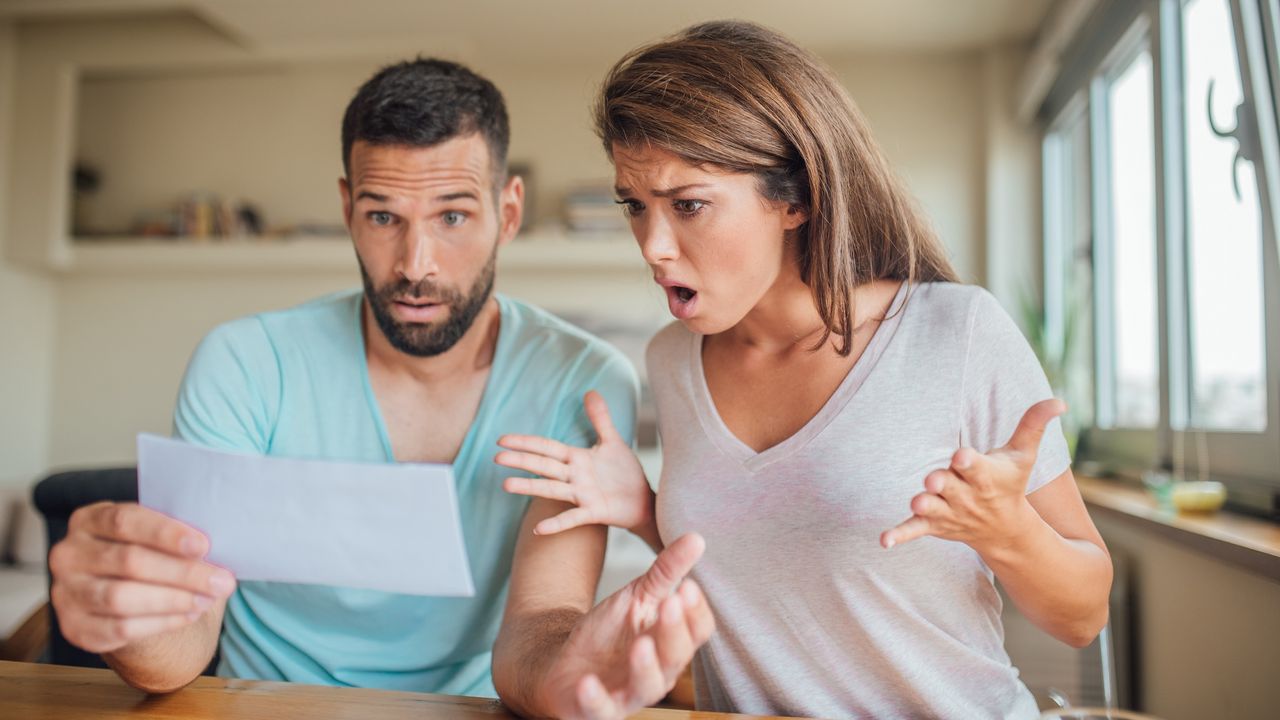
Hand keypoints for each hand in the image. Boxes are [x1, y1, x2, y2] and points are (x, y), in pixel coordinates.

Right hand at [48, 501, 236, 653]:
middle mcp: (69, 554)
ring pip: (122, 598)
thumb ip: (176, 536)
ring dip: (173, 600)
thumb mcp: (155, 536)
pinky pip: (121, 628)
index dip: (165, 533)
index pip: (125, 521)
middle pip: (129, 561)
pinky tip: (188, 614)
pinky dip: (161, 622)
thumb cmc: (149, 555)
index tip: (203, 545)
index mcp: (88, 520)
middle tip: (221, 581)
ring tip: (207, 599)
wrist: (125, 596)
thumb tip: (221, 543)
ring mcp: (67, 593)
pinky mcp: (75, 628)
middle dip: (182, 573)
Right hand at [496, 391, 651, 535]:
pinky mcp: (594, 512)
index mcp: (577, 458)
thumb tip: (590, 391)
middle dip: (521, 460)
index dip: (526, 442)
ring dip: (530, 487)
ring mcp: (582, 495)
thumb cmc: (625, 473)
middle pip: (544, 465)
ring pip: (552, 489)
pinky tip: (539, 528)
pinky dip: (556, 524)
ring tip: (507, 485)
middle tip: (496, 458)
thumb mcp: (613, 441)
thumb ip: (600, 418)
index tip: (502, 440)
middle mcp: (575, 476)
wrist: (644, 501)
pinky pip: (572, 518)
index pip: (546, 447)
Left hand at [539, 533, 713, 719]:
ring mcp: (628, 695)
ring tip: (640, 645)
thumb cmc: (608, 633)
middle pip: (676, 656)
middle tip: (669, 605)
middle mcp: (657, 673)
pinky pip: (600, 710)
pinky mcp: (597, 710)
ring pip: (646, 687)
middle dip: (673, 632)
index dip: (695, 613)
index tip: (688, 587)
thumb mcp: (636, 597)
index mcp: (671, 644)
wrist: (564, 664)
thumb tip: (696, 538)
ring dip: (645, 666)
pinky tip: (587, 683)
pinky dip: (595, 699)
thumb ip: (666, 572)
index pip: (696, 631)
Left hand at [881, 399, 1065, 551]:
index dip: (968, 462)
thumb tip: (1060, 401)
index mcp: (985, 476)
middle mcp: (965, 496)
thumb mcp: (1023, 455)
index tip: (961, 456)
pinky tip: (884, 541)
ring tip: (916, 503)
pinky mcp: (933, 524)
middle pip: (950, 487)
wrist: (1004, 530)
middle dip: (942, 483)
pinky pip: (914, 531)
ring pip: (932, 509)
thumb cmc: (1010, 483)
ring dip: (924, 506)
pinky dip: (900, 535)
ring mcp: (948, 512)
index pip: (976, 467)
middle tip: (934, 478)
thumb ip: (1033, 424)